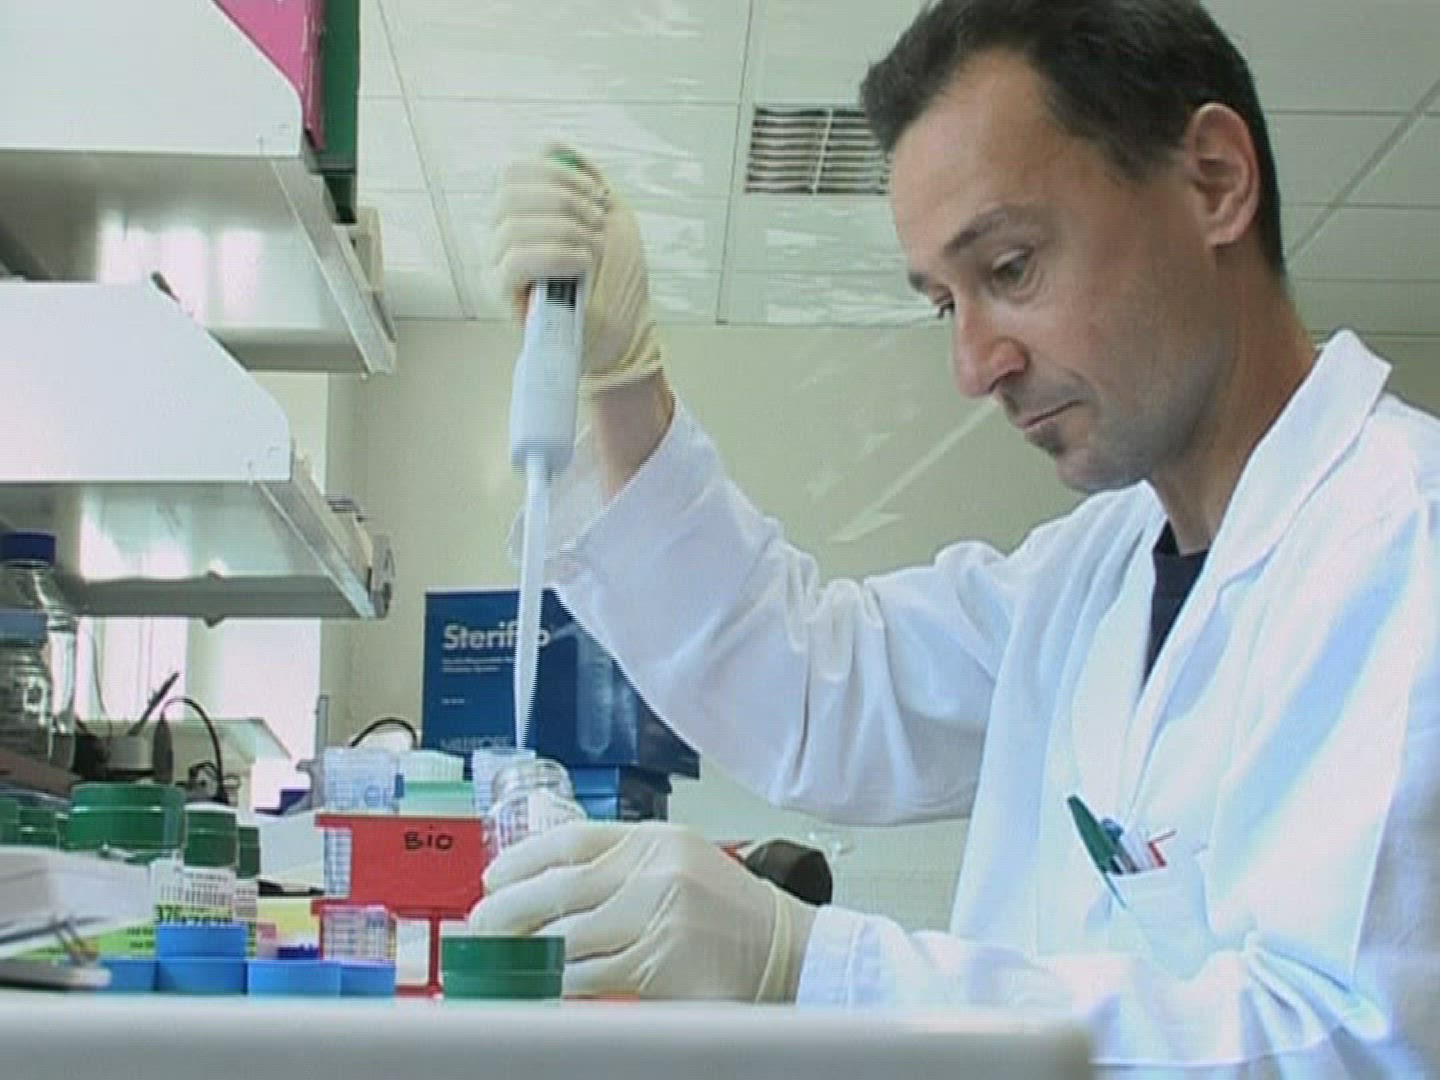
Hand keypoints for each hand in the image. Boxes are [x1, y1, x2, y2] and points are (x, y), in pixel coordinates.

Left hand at [469, 821, 815, 1000]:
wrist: (783, 949)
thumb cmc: (728, 909)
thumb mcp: (677, 860)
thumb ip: (621, 864)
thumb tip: (547, 885)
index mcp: (654, 840)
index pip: (570, 840)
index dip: (520, 860)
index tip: (492, 878)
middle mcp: (653, 873)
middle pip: (557, 888)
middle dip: (508, 909)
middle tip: (480, 924)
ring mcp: (656, 919)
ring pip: (567, 937)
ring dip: (529, 952)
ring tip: (506, 958)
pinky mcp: (658, 965)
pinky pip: (590, 976)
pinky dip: (560, 983)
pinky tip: (544, 984)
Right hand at [493, 147, 664, 394]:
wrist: (625, 332)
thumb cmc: (617, 279)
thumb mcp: (610, 216)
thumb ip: (583, 178)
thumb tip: (550, 142)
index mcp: (525, 213)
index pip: (516, 172)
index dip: (557, 173)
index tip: (597, 193)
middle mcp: (504, 236)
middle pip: (510, 192)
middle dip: (564, 199)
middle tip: (597, 220)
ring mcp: (501, 265)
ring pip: (514, 226)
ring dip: (565, 229)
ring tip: (593, 248)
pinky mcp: (506, 297)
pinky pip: (515, 261)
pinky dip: (555, 254)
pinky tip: (581, 263)